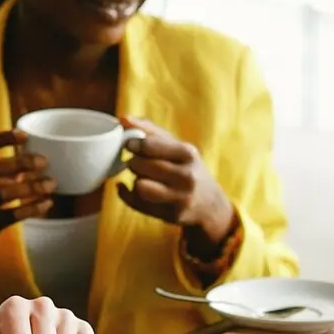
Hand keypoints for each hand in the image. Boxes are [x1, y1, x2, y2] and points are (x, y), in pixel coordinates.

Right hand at [0, 130, 54, 268]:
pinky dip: (32, 208)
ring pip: (1, 193)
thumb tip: (35, 155)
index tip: (25, 136)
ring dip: (30, 187)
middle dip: (19, 163)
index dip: (2, 137)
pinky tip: (47, 203)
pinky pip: (11, 216)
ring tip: (51, 184)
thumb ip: (1, 170)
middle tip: (43, 162)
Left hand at [116, 117, 235, 244]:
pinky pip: (138, 204)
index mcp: (188, 154)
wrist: (210, 205)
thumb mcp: (178, 147)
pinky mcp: (171, 215)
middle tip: (135, 162)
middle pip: (142, 165)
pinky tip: (132, 190)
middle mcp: (186, 176)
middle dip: (133, 163)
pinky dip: (129, 196)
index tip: (129, 145)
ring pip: (140, 186)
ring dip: (135, 180)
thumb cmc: (188, 169)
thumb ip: (151, 131)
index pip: (150, 145)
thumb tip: (123, 118)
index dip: (134, 144)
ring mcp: (180, 198)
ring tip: (141, 176)